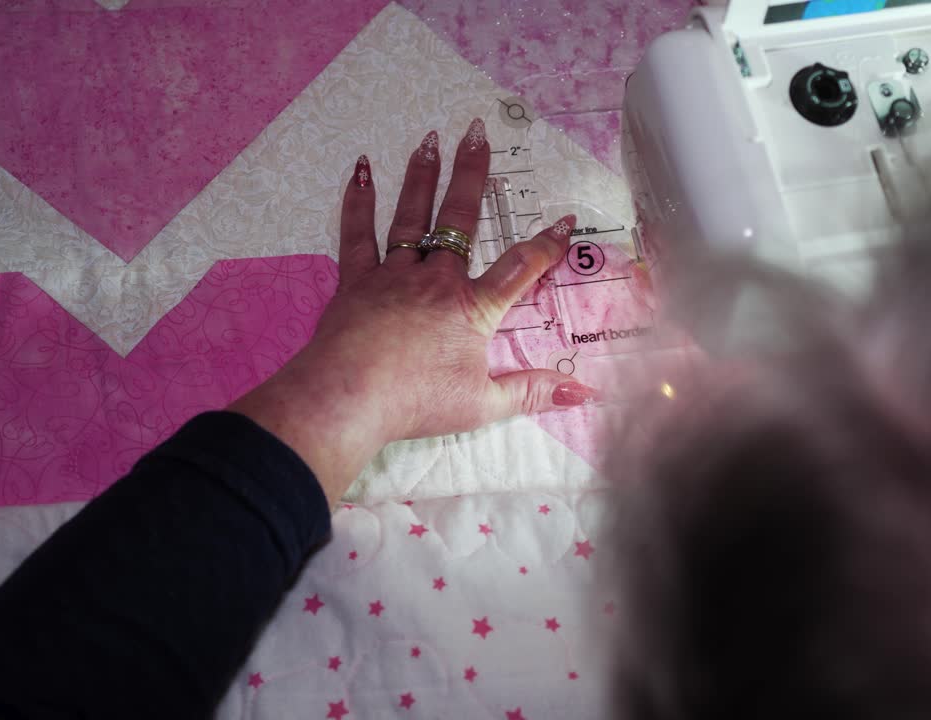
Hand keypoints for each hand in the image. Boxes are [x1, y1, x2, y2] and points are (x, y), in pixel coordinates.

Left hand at [230, 118, 596, 505]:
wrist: (347, 399)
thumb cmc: (416, 403)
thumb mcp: (483, 405)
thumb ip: (533, 393)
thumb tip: (583, 391)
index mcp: (471, 308)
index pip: (520, 268)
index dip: (547, 245)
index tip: (564, 220)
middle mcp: (435, 280)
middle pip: (460, 218)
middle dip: (473, 174)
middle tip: (477, 134)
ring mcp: (393, 275)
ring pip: (412, 215)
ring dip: (423, 176)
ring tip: (430, 139)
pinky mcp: (356, 281)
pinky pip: (358, 234)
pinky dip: (359, 201)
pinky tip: (361, 170)